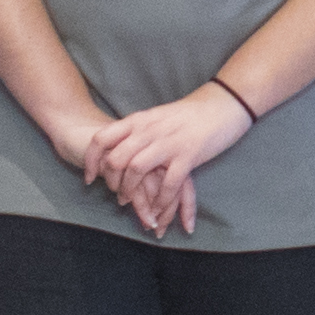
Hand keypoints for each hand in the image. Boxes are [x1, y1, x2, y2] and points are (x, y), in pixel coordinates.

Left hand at [79, 84, 249, 237]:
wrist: (224, 104)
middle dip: (112, 183)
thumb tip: (120, 146)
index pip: (102, 139)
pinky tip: (160, 210)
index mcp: (139, 120)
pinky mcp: (188, 155)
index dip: (90, 160)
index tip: (90, 178)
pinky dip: (161, 201)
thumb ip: (139, 130)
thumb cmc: (191, 113)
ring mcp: (168, 143)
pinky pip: (168, 184)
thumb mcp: (157, 117)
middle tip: (116, 195)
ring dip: (133, 193)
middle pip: (116, 159)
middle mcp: (148, 131)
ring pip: (136, 171)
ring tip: (135, 205)